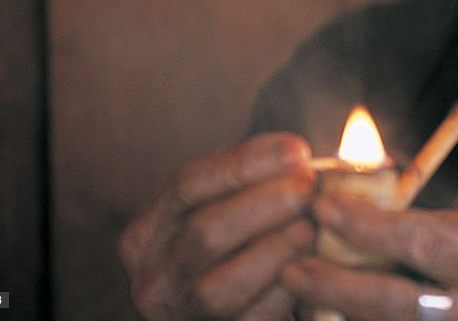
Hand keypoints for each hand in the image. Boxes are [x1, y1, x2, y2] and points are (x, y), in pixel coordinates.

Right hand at [119, 133, 315, 319]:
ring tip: (309, 226)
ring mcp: (178, 313)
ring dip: (273, 250)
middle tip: (307, 187)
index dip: (246, 163)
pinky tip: (308, 269)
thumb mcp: (227, 208)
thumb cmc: (237, 245)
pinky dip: (281, 293)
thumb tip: (296, 155)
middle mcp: (152, 276)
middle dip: (264, 204)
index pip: (190, 183)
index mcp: (148, 232)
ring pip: (219, 285)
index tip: (296, 151)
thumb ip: (250, 181)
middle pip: (203, 232)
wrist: (240, 302)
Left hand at [282, 196, 457, 319]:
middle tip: (292, 270)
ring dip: (345, 316)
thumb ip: (442, 229)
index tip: (323, 209)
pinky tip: (345, 317)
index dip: (364, 225)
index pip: (418, 240)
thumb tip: (381, 224)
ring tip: (307, 299)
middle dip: (334, 286)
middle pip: (391, 302)